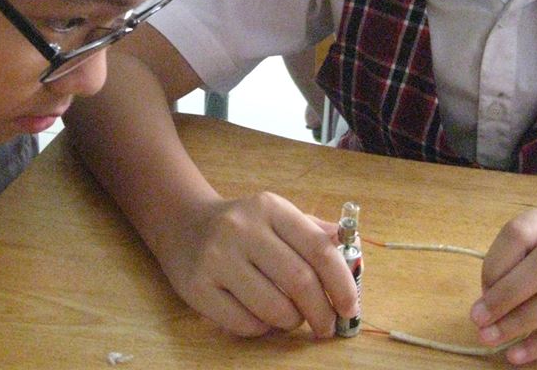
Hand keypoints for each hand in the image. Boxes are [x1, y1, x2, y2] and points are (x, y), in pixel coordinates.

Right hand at [153, 192, 358, 337]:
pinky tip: (261, 316)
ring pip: (273, 307)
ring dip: (292, 321)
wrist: (185, 225)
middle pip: (299, 281)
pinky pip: (245, 323)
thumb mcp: (278, 216)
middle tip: (327, 327)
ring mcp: (217, 258)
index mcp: (270, 208)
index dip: (341, 282)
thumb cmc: (244, 226)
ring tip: (292, 317)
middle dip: (321, 312)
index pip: (318, 248)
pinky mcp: (198, 287)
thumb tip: (351, 249)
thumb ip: (314, 232)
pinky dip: (263, 328)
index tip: (350, 307)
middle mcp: (242, 229)